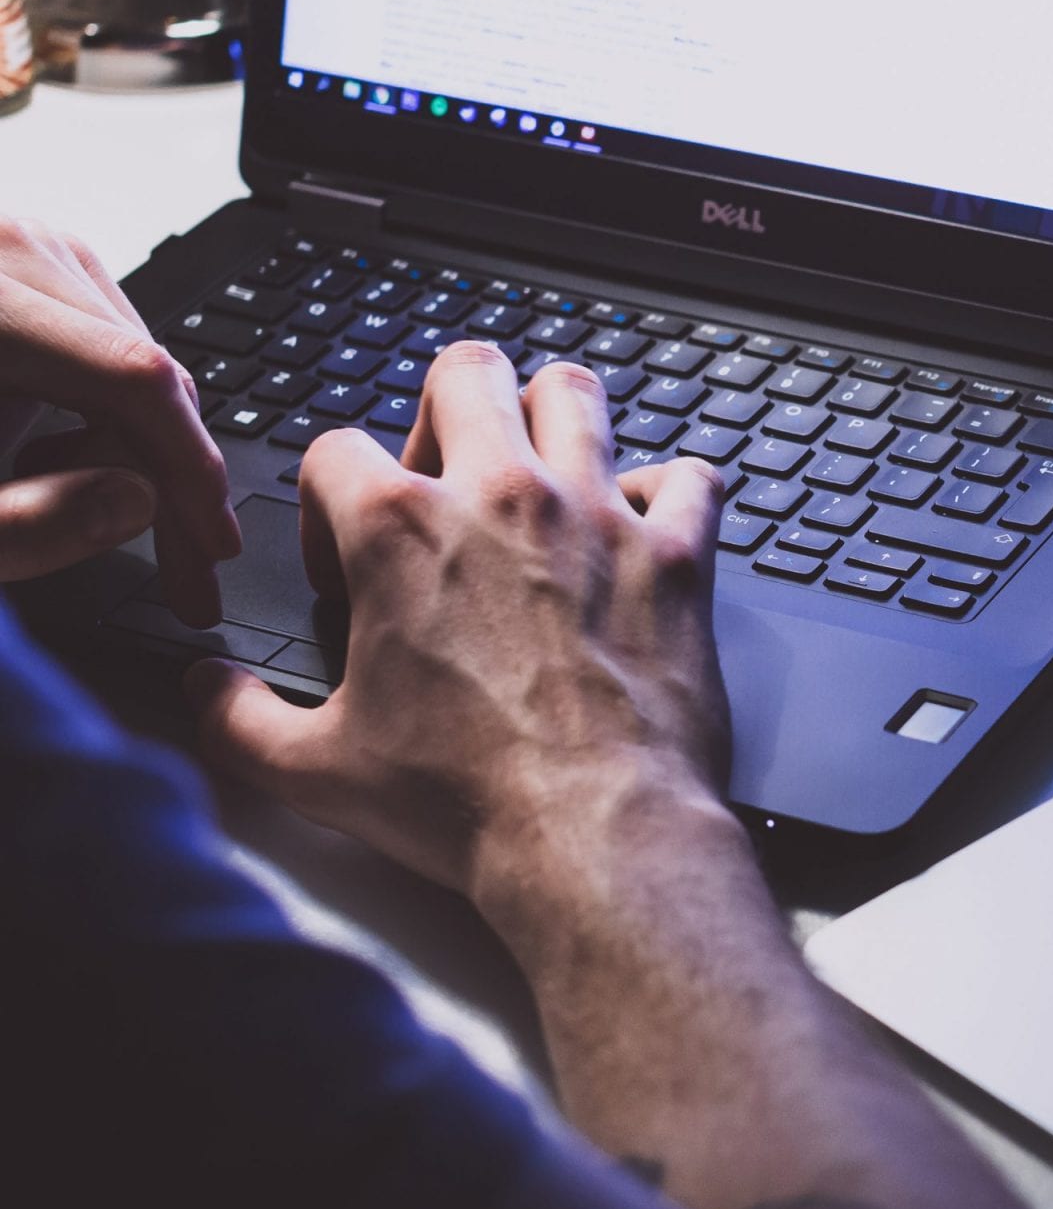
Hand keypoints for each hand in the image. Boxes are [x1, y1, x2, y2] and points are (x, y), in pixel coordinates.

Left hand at [0, 217, 240, 623]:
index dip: (190, 469)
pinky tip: (54, 457)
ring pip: (134, 361)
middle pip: (144, 370)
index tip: (212, 547)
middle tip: (186, 573)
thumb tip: (138, 502)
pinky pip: (102, 346)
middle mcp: (3, 248)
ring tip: (70, 504)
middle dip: (171, 479)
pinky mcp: (20, 263)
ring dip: (134, 450)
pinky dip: (101, 415)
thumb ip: (24, 525)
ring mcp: (17, 246)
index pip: (132, 378)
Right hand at [183, 343, 735, 928]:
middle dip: (446, 409)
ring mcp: (596, 516)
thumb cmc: (467, 803)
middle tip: (449, 476)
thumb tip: (206, 689)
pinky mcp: (676, 555)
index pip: (336, 448)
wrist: (595, 836)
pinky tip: (646, 528)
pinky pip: (690, 476)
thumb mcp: (314, 770)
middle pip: (467, 371)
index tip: (345, 562)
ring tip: (543, 470)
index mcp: (398, 530)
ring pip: (577, 392)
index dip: (326, 502)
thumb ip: (238, 717)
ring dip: (555, 418)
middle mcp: (501, 497)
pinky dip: (670, 492)